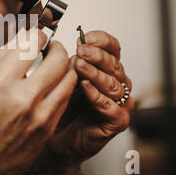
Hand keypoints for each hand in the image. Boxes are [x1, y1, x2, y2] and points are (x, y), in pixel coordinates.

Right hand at [0, 28, 77, 174]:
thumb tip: (17, 40)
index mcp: (0, 85)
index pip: (30, 44)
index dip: (37, 34)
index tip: (36, 34)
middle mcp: (23, 99)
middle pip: (58, 58)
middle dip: (57, 46)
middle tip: (50, 46)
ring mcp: (40, 115)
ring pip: (69, 78)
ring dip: (65, 65)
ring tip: (55, 64)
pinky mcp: (49, 128)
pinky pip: (66, 98)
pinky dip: (63, 85)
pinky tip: (53, 85)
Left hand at [45, 30, 134, 168]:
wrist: (57, 137)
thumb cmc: (61, 108)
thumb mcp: (62, 78)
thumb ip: (67, 62)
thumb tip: (59, 45)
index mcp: (105, 69)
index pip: (112, 48)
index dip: (102, 41)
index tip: (86, 37)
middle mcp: (115, 83)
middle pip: (114, 63)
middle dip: (97, 55)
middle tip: (81, 51)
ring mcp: (119, 103)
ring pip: (113, 84)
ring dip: (95, 73)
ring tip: (79, 66)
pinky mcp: (117, 122)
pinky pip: (112, 107)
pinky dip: (97, 96)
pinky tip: (85, 88)